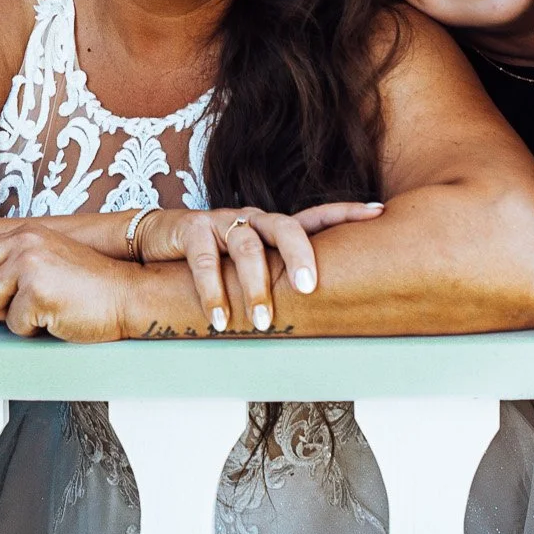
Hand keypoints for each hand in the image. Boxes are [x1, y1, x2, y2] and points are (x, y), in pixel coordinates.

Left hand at [0, 227, 130, 341]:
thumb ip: (13, 266)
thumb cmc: (92, 286)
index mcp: (24, 234)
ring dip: (8, 319)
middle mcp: (23, 243)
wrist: (129, 295)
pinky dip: (32, 331)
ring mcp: (29, 266)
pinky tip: (55, 318)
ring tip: (39, 313)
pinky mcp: (37, 293)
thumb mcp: (47, 261)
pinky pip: (14, 326)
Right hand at [139, 202, 383, 332]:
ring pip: (246, 246)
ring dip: (256, 286)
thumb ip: (276, 276)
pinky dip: (213, 291)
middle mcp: (252, 219)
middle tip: (310, 288)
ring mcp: (222, 221)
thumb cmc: (213, 257)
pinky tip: (220, 320)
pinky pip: (205, 260)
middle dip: (301, 256)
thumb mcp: (247, 263)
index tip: (379, 212)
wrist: (154, 240)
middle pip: (286, 228)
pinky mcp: (192, 230)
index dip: (346, 212)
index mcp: (272, 227)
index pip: (315, 216)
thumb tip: (319, 312)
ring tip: (263, 322)